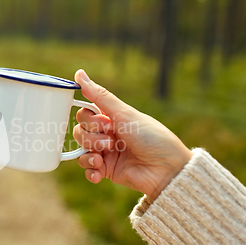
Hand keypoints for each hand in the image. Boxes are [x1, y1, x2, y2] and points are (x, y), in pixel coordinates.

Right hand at [73, 70, 192, 199]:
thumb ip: (99, 96)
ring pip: (80, 150)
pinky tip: (99, 171)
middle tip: (111, 141)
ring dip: (90, 153)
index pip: (83, 114)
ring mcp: (106, 152)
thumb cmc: (151, 137)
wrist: (166, 170)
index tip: (106, 122)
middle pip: (79, 131)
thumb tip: (79, 73)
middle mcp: (107, 134)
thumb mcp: (124, 114)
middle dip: (91, 137)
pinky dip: (90, 170)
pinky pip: (87, 169)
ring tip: (105, 158)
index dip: (89, 119)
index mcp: (112, 118)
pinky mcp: (106, 171)